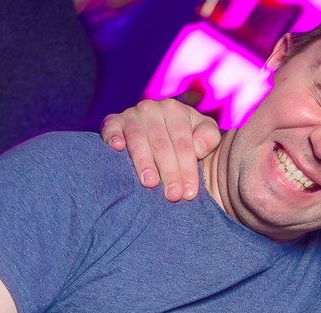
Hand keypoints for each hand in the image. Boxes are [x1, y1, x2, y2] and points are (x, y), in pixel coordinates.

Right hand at [100, 98, 220, 200]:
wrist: (162, 130)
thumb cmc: (188, 136)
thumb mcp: (205, 132)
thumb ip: (209, 138)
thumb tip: (198, 148)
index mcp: (175, 110)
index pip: (183, 143)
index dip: (187, 168)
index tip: (190, 193)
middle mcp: (152, 109)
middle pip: (161, 144)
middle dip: (169, 172)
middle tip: (173, 196)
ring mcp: (131, 114)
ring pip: (138, 139)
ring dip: (143, 162)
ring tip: (150, 183)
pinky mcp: (113, 122)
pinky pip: (111, 128)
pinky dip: (113, 136)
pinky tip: (117, 149)